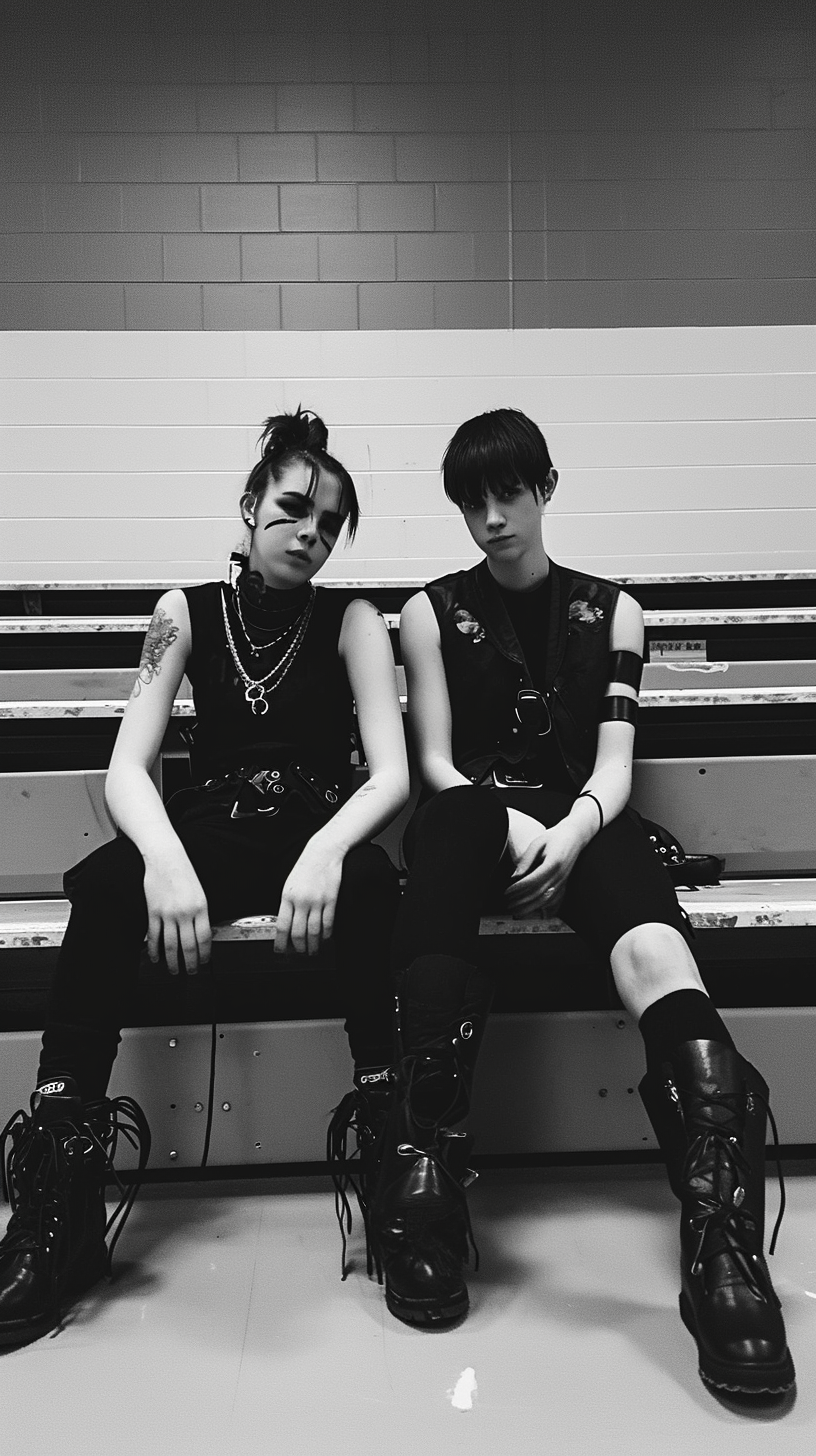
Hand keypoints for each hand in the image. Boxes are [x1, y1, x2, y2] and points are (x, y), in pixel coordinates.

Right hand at [143, 854, 210, 974]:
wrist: (165, 857)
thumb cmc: (183, 873)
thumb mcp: (199, 893)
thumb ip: (200, 913)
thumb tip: (201, 935)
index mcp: (201, 907)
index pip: (204, 938)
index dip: (205, 954)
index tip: (204, 962)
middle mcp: (185, 912)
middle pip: (189, 946)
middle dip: (191, 963)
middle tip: (191, 972)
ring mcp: (168, 913)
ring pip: (171, 945)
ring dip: (173, 962)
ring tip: (174, 970)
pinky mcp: (153, 912)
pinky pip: (154, 936)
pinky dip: (154, 950)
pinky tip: (156, 958)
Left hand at [274, 840, 344, 956]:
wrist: (322, 852)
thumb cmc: (305, 868)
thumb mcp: (289, 885)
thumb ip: (287, 905)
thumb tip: (287, 927)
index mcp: (287, 897)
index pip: (282, 926)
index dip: (281, 942)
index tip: (280, 951)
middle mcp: (301, 901)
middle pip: (298, 933)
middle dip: (298, 948)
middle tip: (299, 954)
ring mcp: (317, 901)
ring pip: (314, 932)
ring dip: (313, 946)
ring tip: (313, 951)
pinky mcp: (331, 900)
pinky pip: (328, 923)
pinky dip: (327, 934)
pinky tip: (325, 938)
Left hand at [503, 818, 584, 917]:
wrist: (574, 837)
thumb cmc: (553, 837)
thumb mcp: (537, 843)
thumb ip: (526, 860)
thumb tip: (514, 877)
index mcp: (553, 863)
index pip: (532, 881)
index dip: (518, 889)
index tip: (506, 892)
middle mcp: (560, 875)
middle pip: (538, 894)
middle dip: (521, 902)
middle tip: (506, 905)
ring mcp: (563, 881)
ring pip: (546, 900)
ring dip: (530, 909)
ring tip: (516, 913)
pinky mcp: (565, 885)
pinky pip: (556, 901)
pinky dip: (546, 910)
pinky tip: (537, 914)